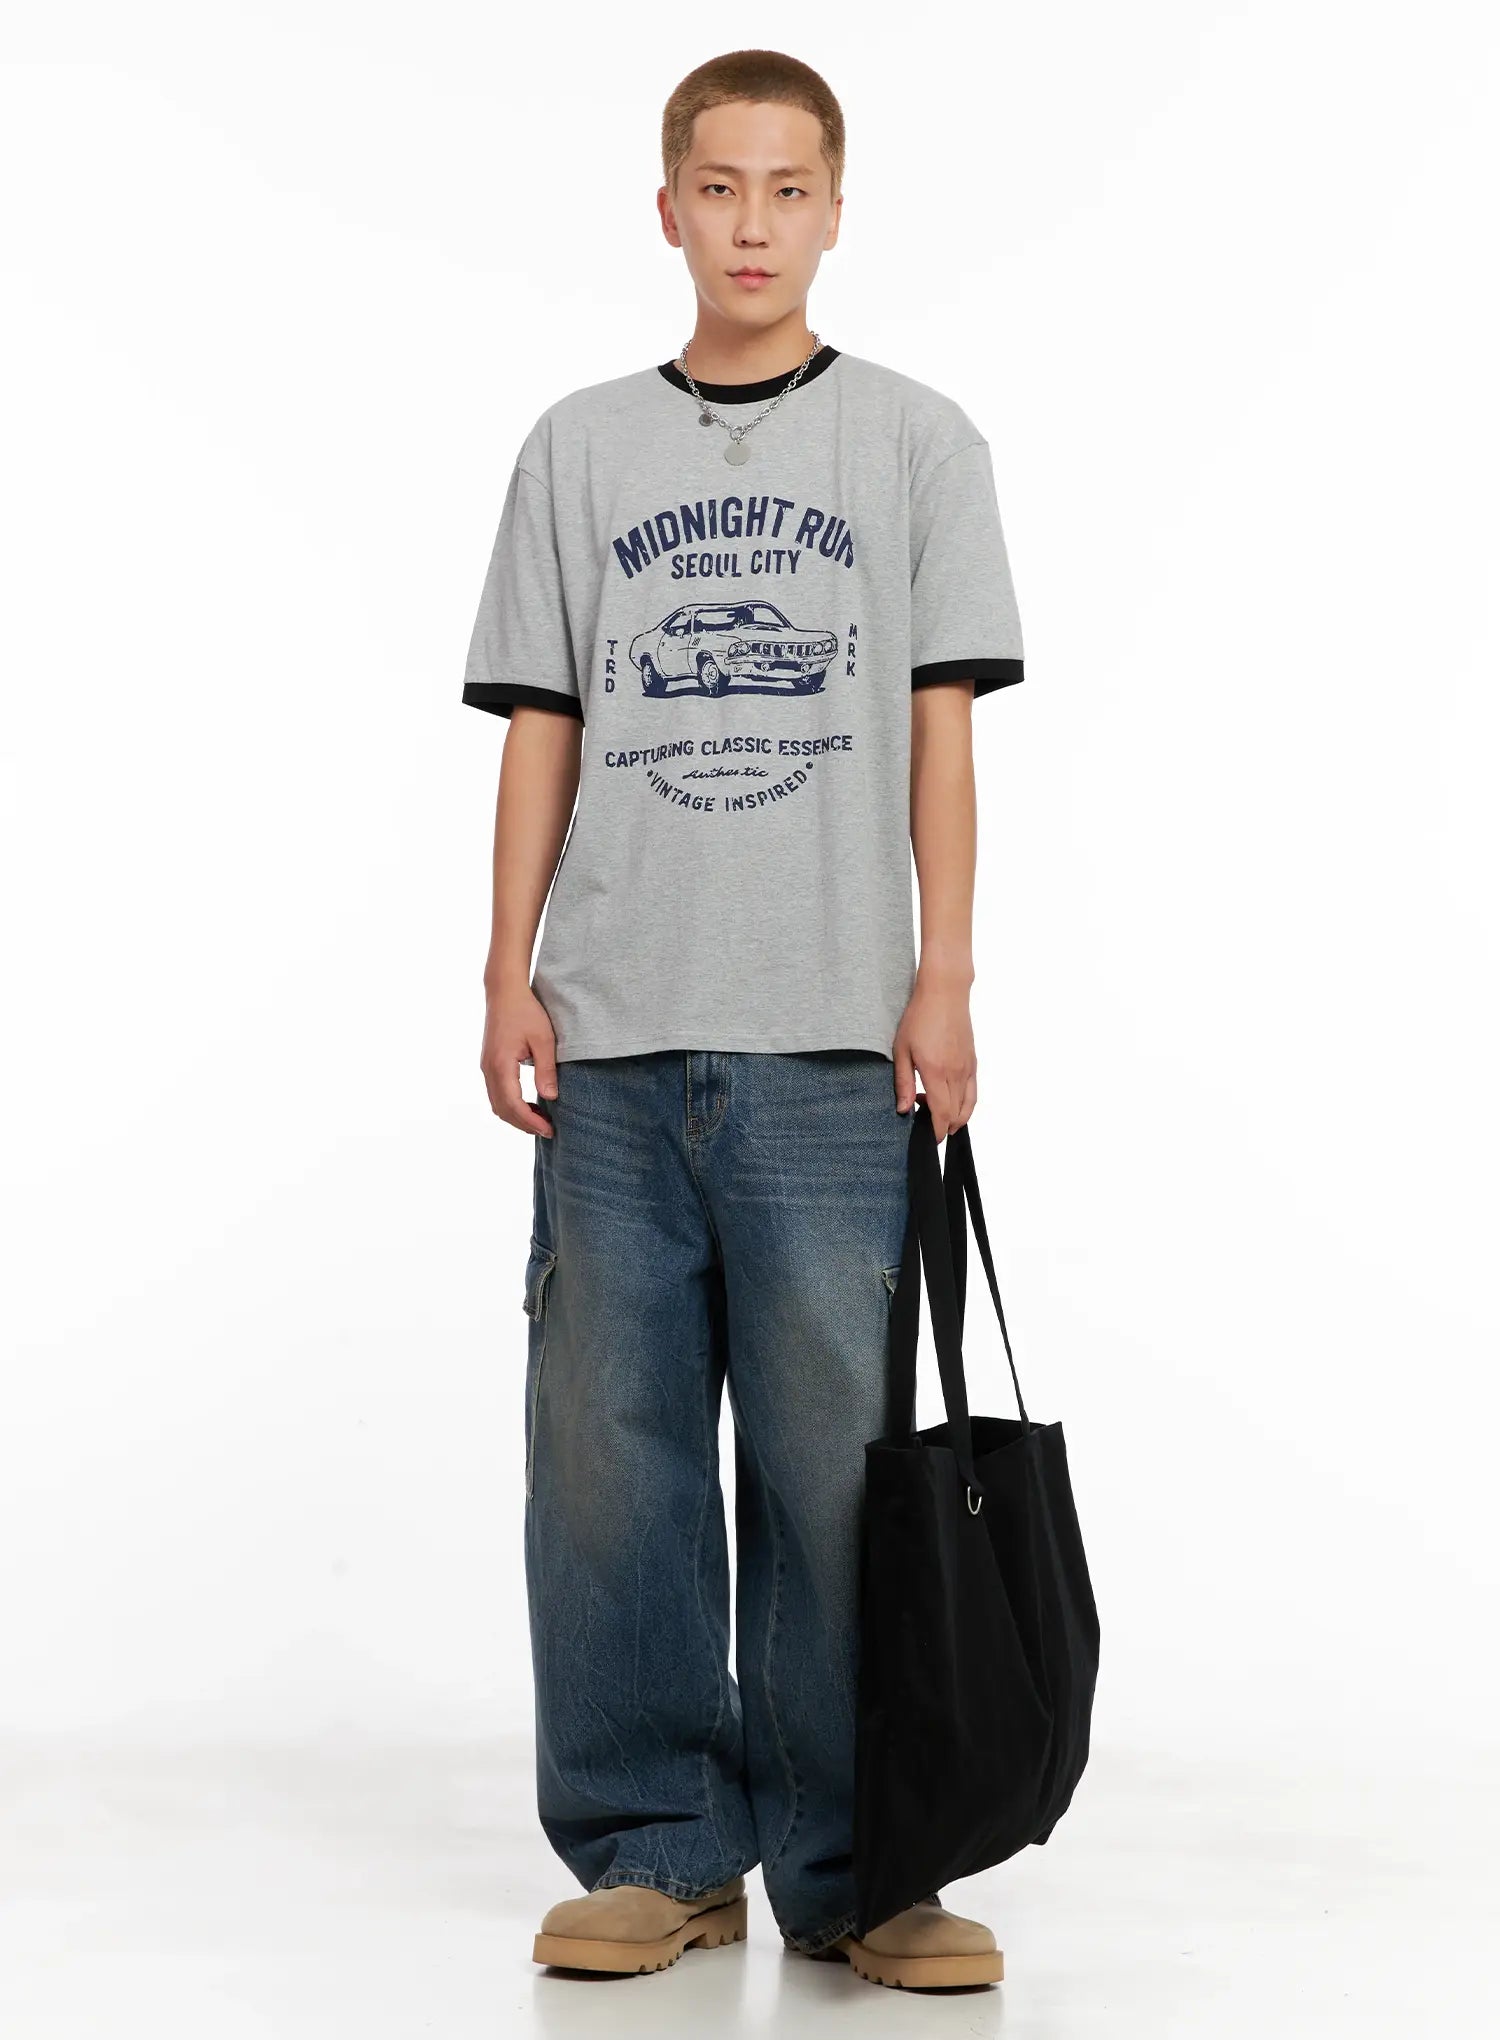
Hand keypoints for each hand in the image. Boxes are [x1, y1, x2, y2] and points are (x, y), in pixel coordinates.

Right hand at [480, 984, 557, 1135]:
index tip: (549, 1129)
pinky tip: (529, 1105)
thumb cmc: (526, 1011)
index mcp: (501, 1065)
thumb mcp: (544, 1039)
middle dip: (523, 1124)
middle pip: (502, 1109)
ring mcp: (486, 1067)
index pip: (513, 1105)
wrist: (505, 991)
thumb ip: (546, 1069)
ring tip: (540, 1120)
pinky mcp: (489, 1063)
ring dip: (516, 1116)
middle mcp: (489, 1069)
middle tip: (547, 1130)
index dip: (530, 1122)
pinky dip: (511, 1105)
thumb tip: (550, 1097)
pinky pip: (496, 1093)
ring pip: (497, 1103)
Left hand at [892, 975, 977, 1141]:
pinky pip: (973, 1091)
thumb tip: (903, 1109)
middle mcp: (956, 1073)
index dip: (937, 1132)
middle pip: (957, 1114)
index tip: (929, 1138)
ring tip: (937, 1114)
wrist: (944, 993)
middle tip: (926, 1123)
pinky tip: (948, 1097)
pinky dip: (964, 1104)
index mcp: (936, 1072)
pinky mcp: (973, 1061)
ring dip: (956, 1118)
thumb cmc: (919, 1017)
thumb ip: (903, 1082)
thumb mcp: (902, 1050)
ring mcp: (967, 1068)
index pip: (942, 1114)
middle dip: (944, 1127)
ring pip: (968, 1106)